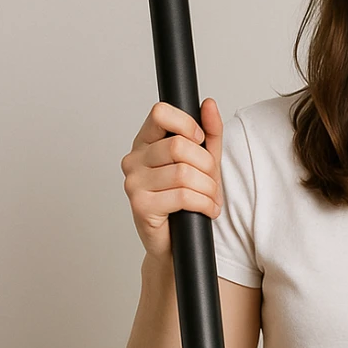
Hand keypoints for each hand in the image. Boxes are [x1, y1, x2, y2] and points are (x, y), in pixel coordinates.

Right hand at [120, 98, 223, 260]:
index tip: (200, 141)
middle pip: (179, 146)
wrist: (178, 244)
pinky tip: (207, 210)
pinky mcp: (140, 205)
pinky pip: (183, 196)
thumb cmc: (187, 200)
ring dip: (208, 189)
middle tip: (213, 182)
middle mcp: (134, 159)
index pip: (160, 112)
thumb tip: (208, 104)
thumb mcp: (205, 161)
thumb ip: (210, 132)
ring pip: (184, 173)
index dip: (188, 124)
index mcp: (146, 141)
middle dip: (207, 166)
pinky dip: (205, 204)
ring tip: (211, 199)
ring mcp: (134, 182)